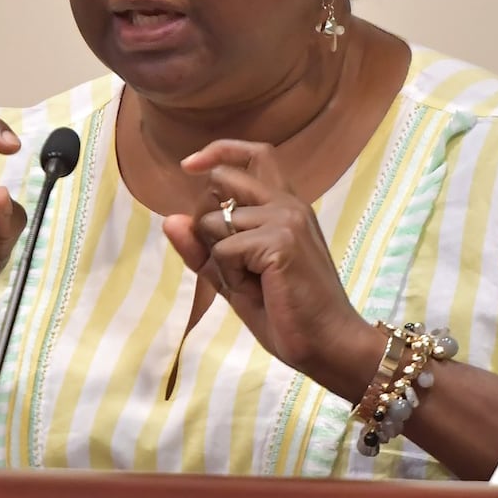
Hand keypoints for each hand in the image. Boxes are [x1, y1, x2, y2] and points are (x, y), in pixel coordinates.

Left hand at [161, 140, 371, 385]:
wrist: (328, 345)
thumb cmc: (287, 314)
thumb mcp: (235, 280)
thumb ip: (204, 250)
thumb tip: (169, 219)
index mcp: (285, 206)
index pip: (256, 154)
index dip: (219, 152)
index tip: (188, 165)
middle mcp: (288, 203)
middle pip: (222, 179)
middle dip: (207, 220)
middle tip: (232, 263)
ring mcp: (286, 218)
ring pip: (214, 222)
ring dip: (221, 261)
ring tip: (255, 285)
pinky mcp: (281, 240)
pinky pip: (225, 250)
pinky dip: (231, 277)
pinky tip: (261, 291)